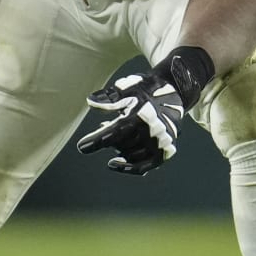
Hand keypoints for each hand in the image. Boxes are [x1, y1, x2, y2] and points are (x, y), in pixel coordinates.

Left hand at [76, 46, 214, 174]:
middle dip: (108, 140)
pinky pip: (146, 166)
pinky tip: (114, 163)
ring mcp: (161, 142)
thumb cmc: (145, 88)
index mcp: (141, 115)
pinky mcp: (166, 150)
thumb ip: (109, 98)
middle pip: (121, 145)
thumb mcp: (126, 88)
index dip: (96, 141)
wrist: (174, 91)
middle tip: (103, 129)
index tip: (81, 147)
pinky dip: (130, 167)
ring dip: (118, 149)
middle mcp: (152, 131)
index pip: (114, 133)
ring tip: (114, 139)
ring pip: (131, 155)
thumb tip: (91, 102)